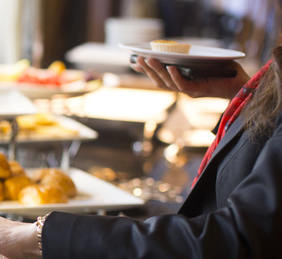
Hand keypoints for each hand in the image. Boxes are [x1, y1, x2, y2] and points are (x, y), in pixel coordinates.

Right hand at [131, 56, 248, 98]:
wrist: (242, 85)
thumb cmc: (226, 72)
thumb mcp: (205, 62)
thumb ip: (192, 59)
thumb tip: (177, 49)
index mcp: (183, 82)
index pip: (160, 78)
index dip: (147, 71)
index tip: (134, 63)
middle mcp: (183, 88)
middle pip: (159, 81)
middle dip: (148, 70)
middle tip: (138, 59)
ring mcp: (190, 91)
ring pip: (168, 83)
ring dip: (157, 72)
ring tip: (149, 59)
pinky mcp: (198, 91)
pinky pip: (183, 84)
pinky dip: (176, 76)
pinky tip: (171, 67)